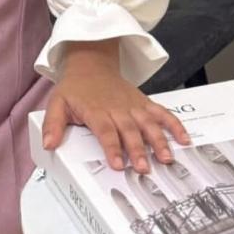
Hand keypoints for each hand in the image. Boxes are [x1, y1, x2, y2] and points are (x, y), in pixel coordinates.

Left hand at [42, 39, 190, 173]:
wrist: (91, 64)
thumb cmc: (75, 88)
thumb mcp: (57, 103)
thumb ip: (53, 125)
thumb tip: (48, 144)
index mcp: (96, 110)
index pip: (105, 131)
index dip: (112, 147)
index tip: (118, 164)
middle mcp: (117, 108)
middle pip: (129, 130)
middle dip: (137, 150)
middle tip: (143, 168)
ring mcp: (133, 105)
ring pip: (149, 123)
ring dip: (159, 141)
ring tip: (166, 159)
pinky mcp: (144, 103)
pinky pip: (162, 113)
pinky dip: (174, 125)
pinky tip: (184, 139)